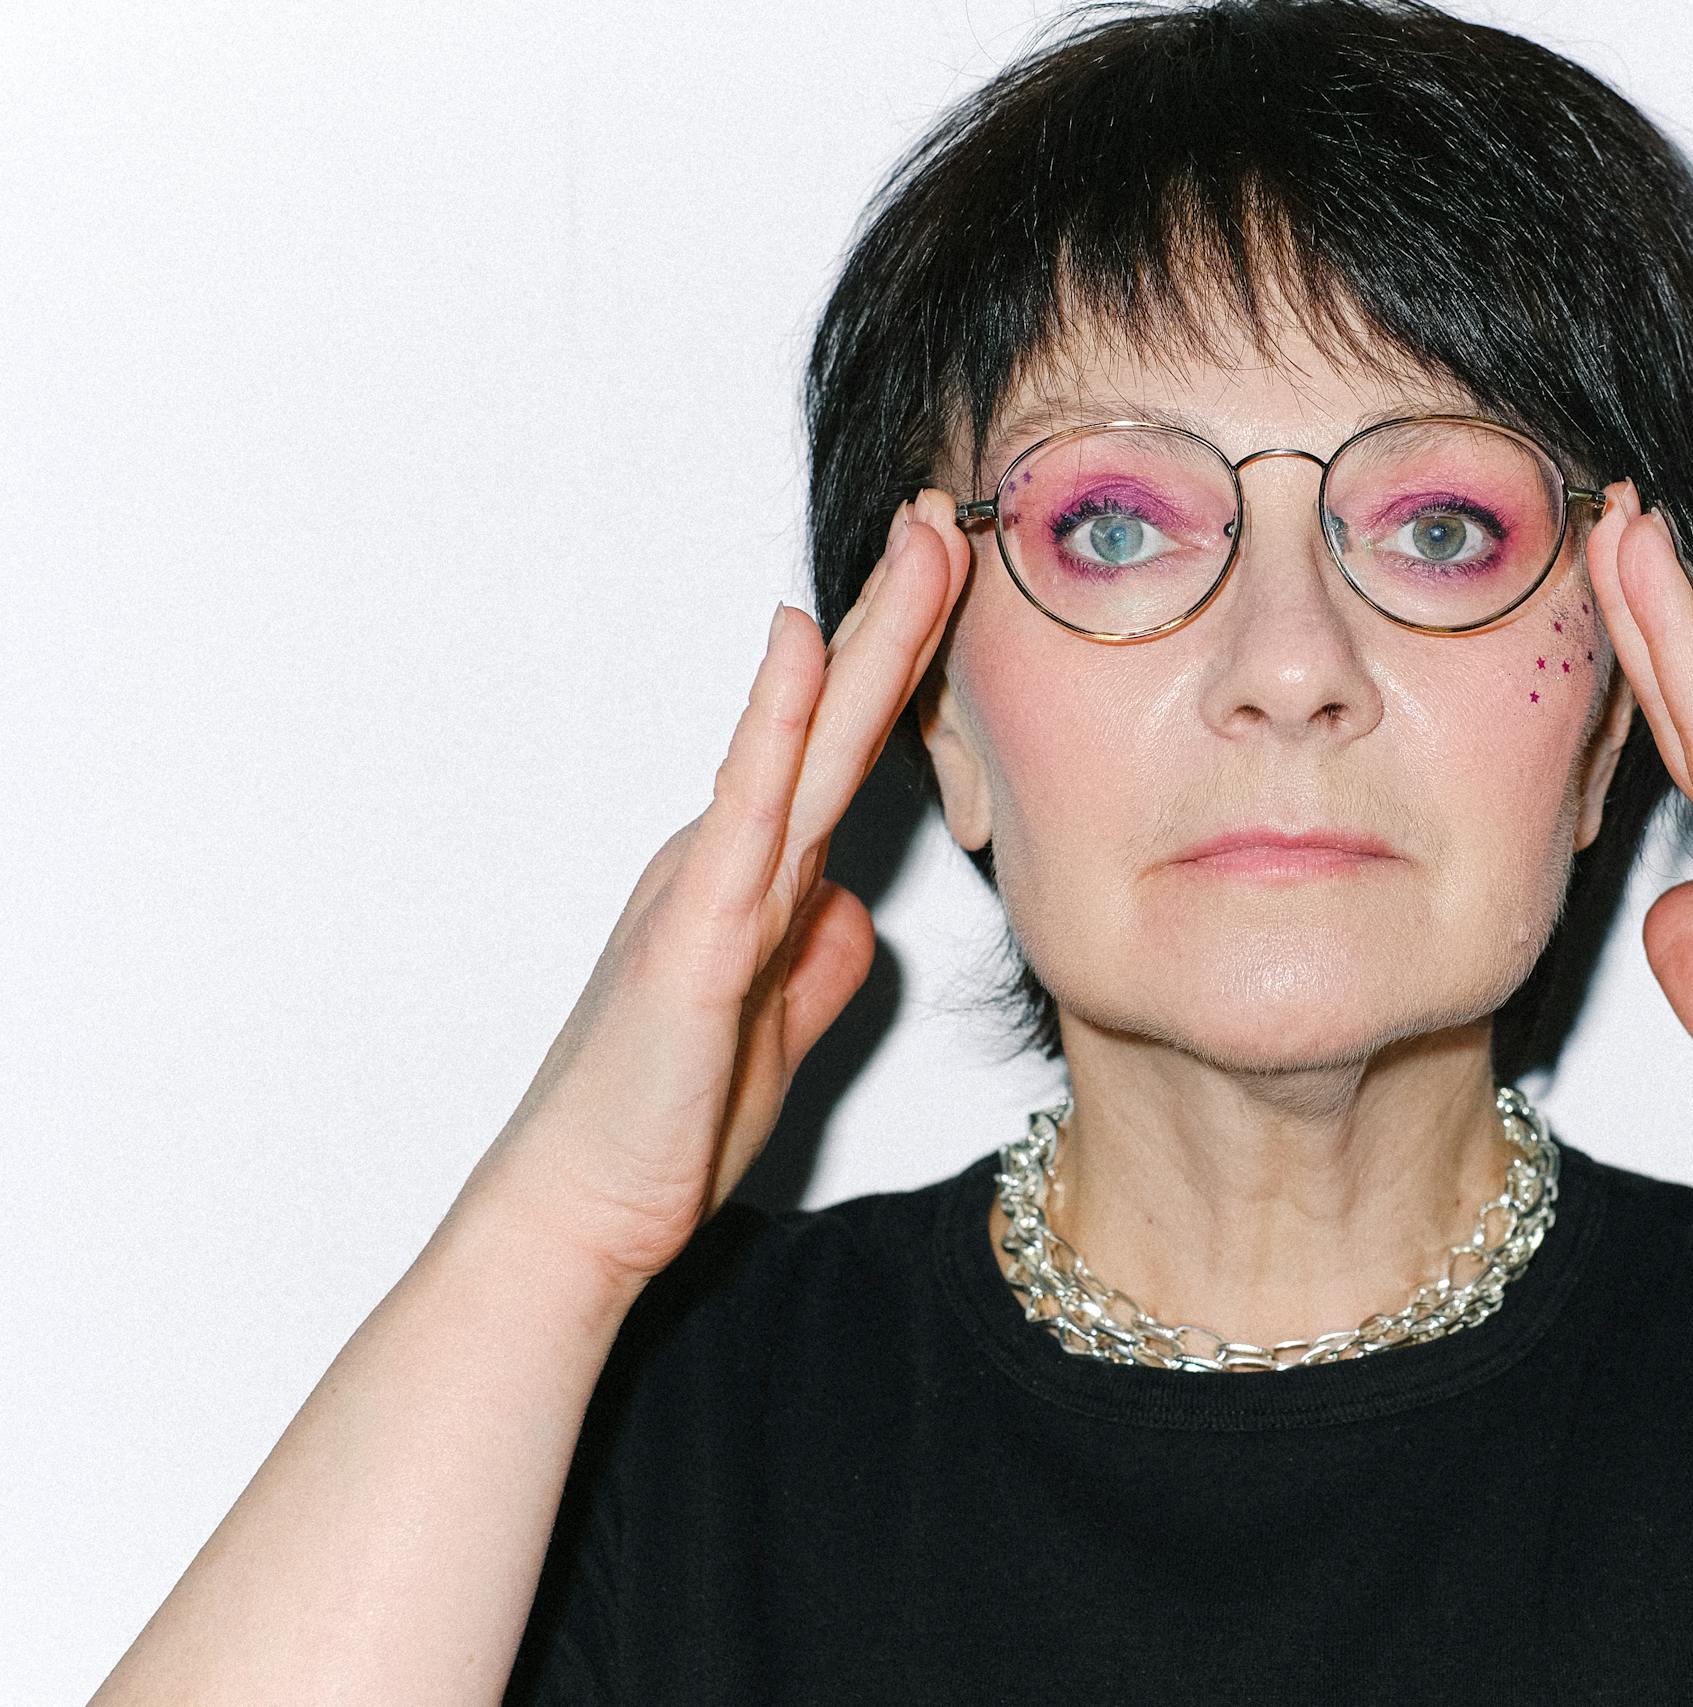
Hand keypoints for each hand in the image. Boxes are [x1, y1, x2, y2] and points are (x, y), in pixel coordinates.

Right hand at [460, 491, 969, 1283]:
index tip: (956, 581)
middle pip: (835, 718)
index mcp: (754, 880)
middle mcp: (729, 858)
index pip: (849, 752)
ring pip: (804, 738)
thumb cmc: (664, 1125)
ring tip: (920, 546)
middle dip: (897, 614)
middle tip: (949, 515)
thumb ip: (814, 961)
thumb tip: (854, 907)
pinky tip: (803, 647)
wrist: (582, 1211)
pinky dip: (775, 725)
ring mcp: (709, 884)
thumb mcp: (772, 1031)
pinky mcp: (693, 932)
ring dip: (865, 638)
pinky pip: (746, 811)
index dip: (902, 665)